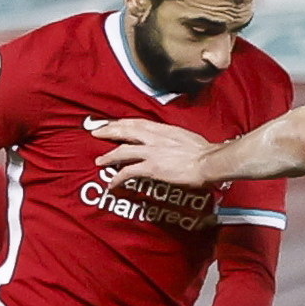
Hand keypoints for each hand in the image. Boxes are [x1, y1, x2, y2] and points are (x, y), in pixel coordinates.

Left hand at [90, 118, 214, 187]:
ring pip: (122, 150)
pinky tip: (112, 184)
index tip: (113, 123)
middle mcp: (154, 137)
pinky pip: (128, 172)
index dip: (123, 122)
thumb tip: (169, 142)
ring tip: (99, 160)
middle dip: (108, 131)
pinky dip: (118, 178)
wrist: (208, 161)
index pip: (138, 122)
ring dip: (108, 156)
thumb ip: (172, 137)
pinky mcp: (151, 167)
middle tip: (96, 132)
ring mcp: (151, 152)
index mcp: (163, 129)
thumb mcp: (185, 136)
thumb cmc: (203, 151)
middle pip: (125, 130)